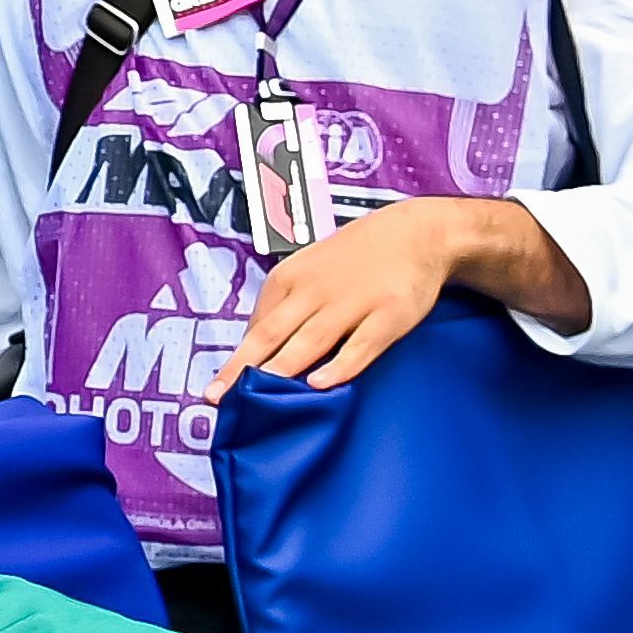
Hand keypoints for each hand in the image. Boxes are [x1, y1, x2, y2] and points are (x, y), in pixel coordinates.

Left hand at [216, 200, 479, 393]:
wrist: (415, 233)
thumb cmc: (355, 258)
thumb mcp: (309, 269)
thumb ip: (285, 305)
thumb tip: (256, 348)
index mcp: (289, 278)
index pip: (256, 326)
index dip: (237, 360)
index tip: (218, 391)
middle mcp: (314, 290)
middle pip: (271, 334)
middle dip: (242, 368)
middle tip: (217, 398)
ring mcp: (352, 302)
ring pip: (309, 341)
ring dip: (281, 370)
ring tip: (256, 399)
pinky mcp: (388, 314)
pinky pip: (361, 345)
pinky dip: (340, 365)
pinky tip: (320, 384)